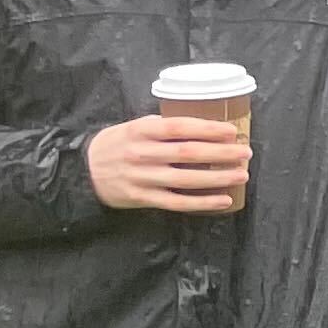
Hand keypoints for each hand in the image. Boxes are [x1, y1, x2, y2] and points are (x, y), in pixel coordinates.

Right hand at [88, 115, 250, 212]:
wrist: (81, 171)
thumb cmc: (117, 145)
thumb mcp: (133, 127)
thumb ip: (162, 126)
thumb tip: (202, 125)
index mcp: (141, 131)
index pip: (180, 127)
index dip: (208, 129)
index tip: (233, 131)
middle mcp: (142, 153)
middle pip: (188, 154)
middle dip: (222, 154)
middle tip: (245, 153)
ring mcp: (142, 178)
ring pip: (186, 180)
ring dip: (218, 178)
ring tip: (241, 175)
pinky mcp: (142, 198)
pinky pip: (177, 202)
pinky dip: (202, 203)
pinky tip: (223, 200)